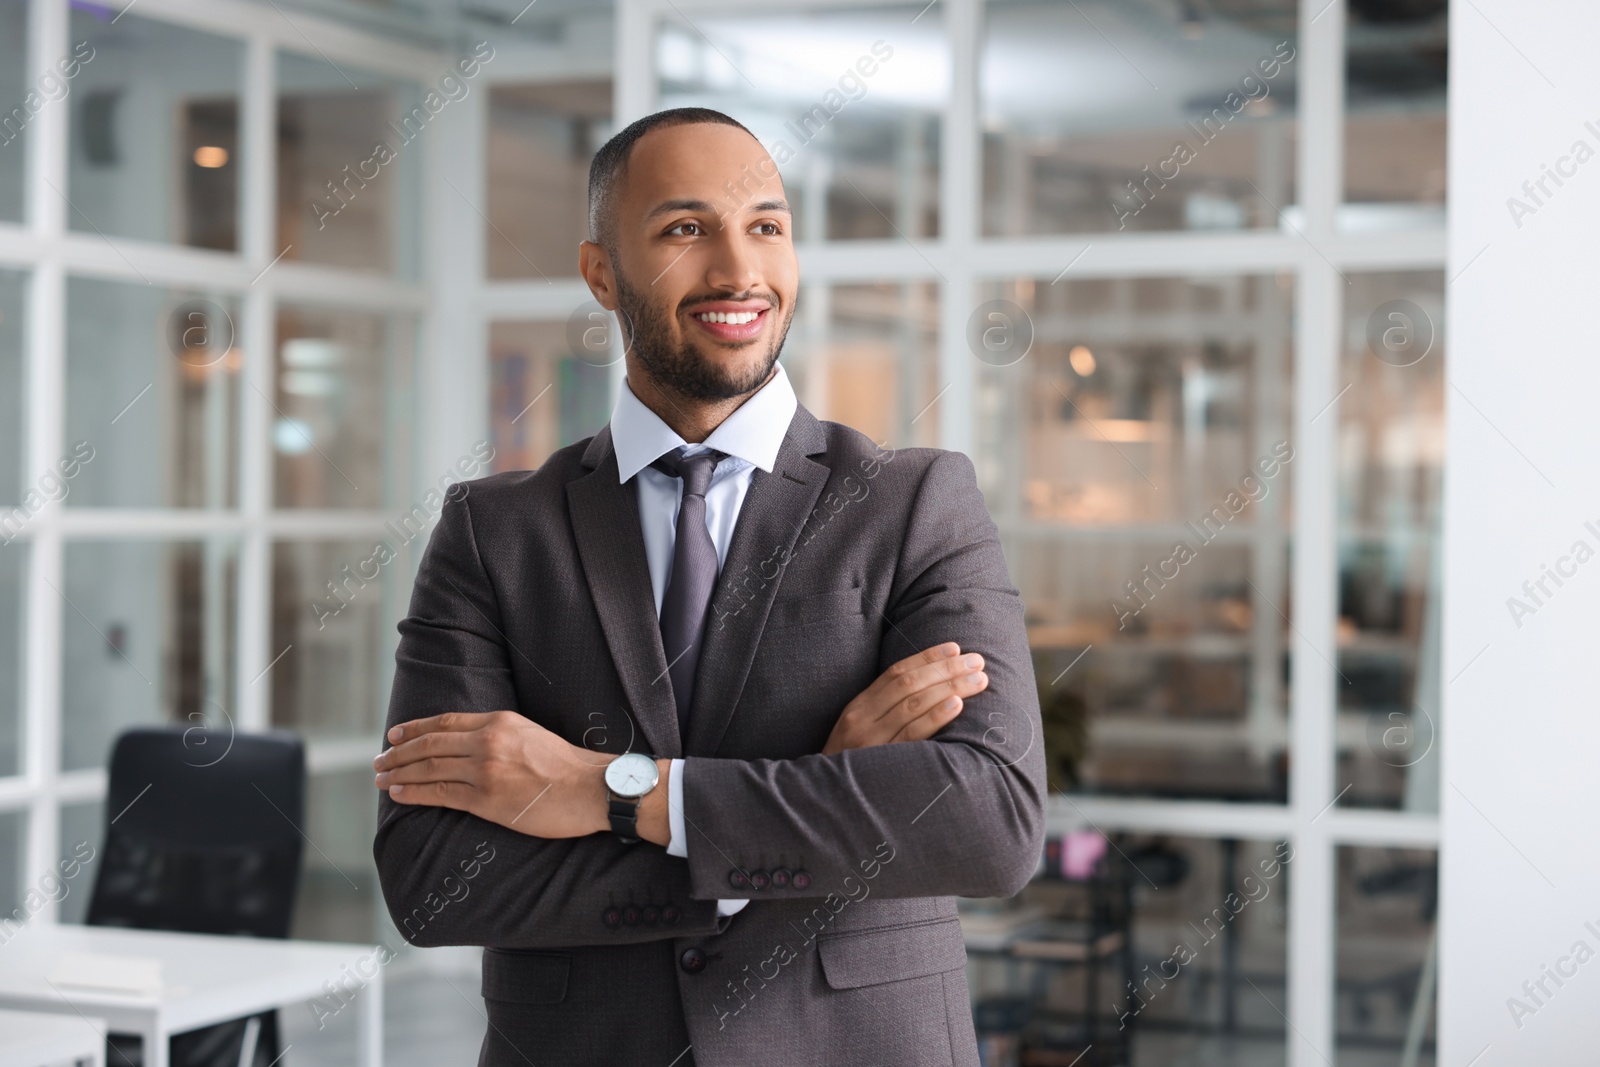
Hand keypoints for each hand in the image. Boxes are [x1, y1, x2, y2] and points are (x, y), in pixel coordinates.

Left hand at [375, 711, 619, 839]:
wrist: (590, 788)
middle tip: (379, 760)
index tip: (395, 734)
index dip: (415, 728)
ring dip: (399, 773)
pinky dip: (414, 793)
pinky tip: (399, 793)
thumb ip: (502, 735)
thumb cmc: (568, 767)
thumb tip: (475, 745)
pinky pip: (439, 794)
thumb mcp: (532, 735)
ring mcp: (484, 770)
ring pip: (429, 768)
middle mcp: (487, 741)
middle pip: (430, 743)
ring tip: (380, 778)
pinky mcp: (486, 799)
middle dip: (399, 752)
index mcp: (499, 721)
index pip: (445, 721)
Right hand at [821, 642, 987, 754]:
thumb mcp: (858, 731)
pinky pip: (912, 735)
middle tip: (976, 660)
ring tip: (978, 680)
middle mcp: (862, 719)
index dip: (927, 657)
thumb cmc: (851, 765)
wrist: (828, 801)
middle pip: (909, 684)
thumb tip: (927, 690)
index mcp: (858, 707)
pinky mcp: (882, 763)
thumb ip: (883, 711)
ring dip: (950, 687)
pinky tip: (957, 705)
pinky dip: (935, 716)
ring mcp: (871, 741)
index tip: (955, 648)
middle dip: (946, 669)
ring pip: (913, 705)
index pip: (896, 673)